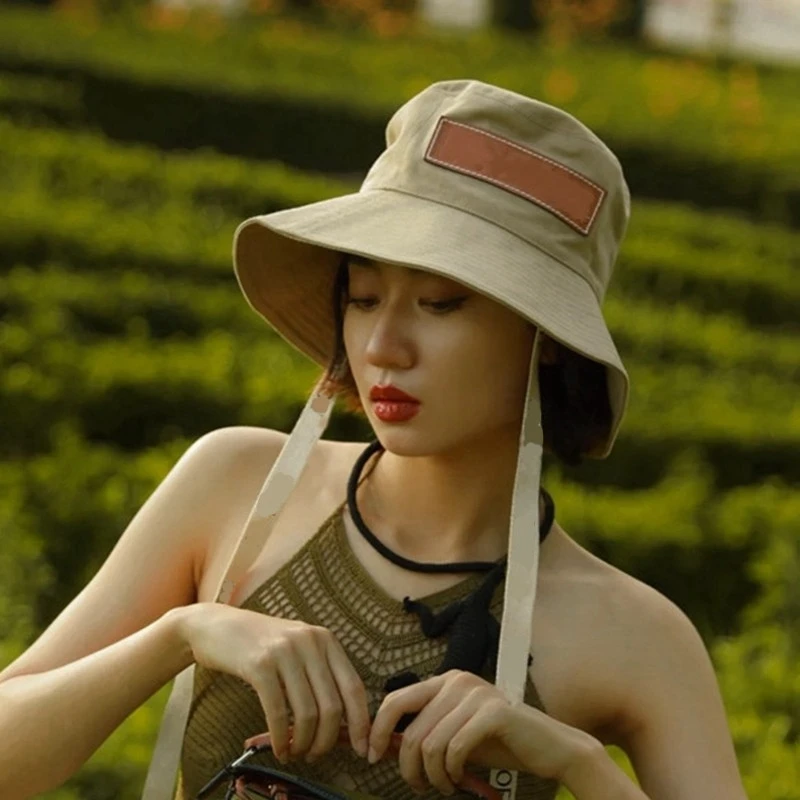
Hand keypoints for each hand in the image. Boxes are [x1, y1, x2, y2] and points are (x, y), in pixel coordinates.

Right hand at [179, 603, 370, 762]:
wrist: (216, 625)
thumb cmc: (260, 644)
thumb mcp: (298, 648)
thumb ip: (320, 674)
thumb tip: (345, 721)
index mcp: (325, 639)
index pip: (354, 687)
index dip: (361, 722)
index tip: (362, 748)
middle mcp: (310, 642)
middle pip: (332, 706)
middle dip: (327, 740)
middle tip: (315, 755)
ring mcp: (285, 651)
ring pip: (307, 713)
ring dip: (303, 743)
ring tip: (295, 753)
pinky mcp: (259, 665)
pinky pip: (278, 713)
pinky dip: (281, 739)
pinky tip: (279, 749)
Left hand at [367, 669, 593, 794]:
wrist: (549, 747)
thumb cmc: (499, 743)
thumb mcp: (455, 735)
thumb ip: (425, 732)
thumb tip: (384, 744)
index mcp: (445, 681)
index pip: (395, 700)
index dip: (378, 731)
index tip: (371, 756)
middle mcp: (457, 681)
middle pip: (411, 730)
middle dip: (408, 767)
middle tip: (418, 785)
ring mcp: (476, 694)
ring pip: (430, 745)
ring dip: (433, 776)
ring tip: (446, 785)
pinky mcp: (493, 712)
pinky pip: (454, 749)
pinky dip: (452, 773)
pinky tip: (460, 780)